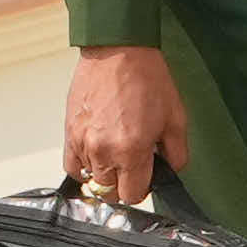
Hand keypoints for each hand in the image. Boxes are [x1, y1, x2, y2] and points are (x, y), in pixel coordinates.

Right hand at [60, 43, 184, 205]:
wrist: (118, 50)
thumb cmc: (147, 79)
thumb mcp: (176, 119)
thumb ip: (176, 155)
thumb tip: (169, 172)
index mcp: (132, 151)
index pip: (132, 195)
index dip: (142, 189)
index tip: (145, 179)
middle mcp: (103, 151)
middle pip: (109, 192)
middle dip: (123, 185)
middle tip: (133, 167)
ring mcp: (83, 142)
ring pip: (91, 180)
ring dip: (104, 173)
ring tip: (115, 152)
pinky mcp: (69, 132)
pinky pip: (72, 166)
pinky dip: (83, 166)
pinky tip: (96, 155)